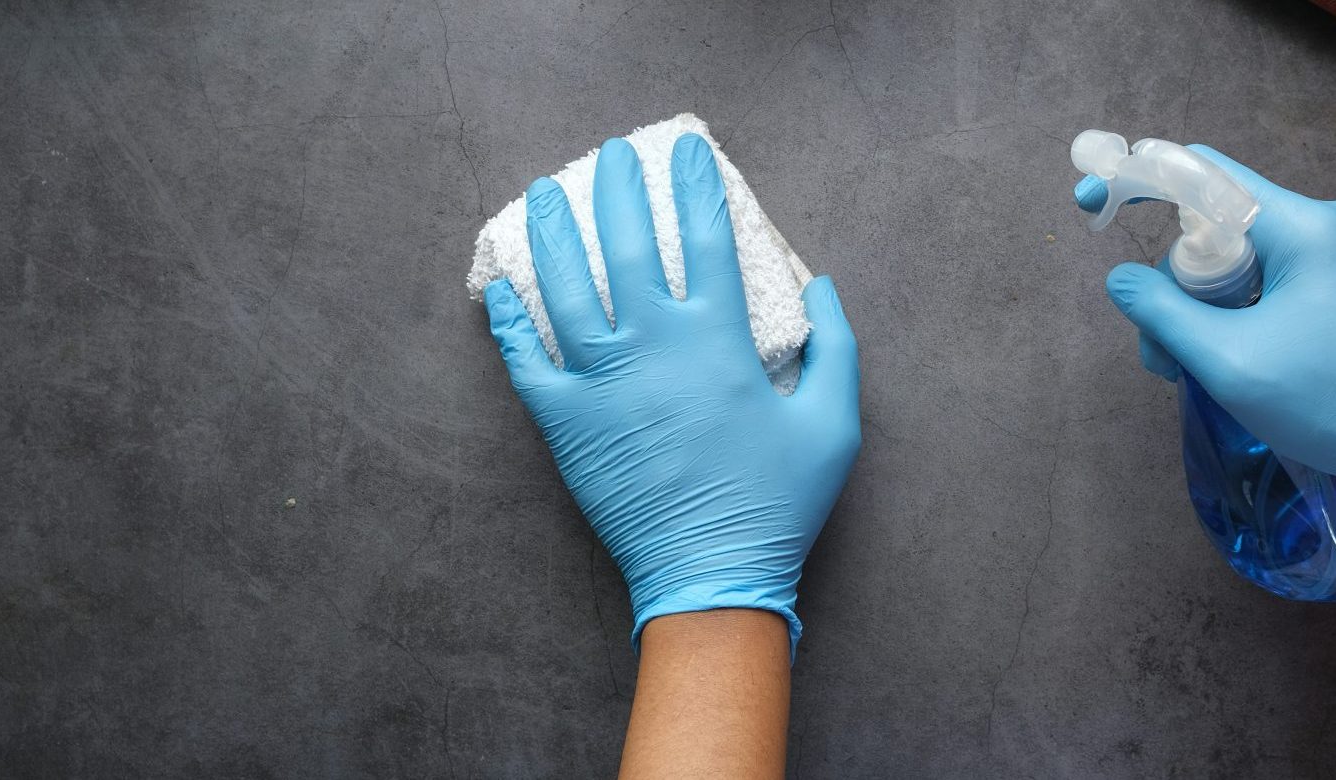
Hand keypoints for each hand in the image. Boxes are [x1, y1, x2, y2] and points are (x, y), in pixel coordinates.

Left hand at [484, 134, 860, 648]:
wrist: (711, 576)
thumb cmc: (777, 503)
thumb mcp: (834, 424)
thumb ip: (835, 348)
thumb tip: (822, 287)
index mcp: (718, 341)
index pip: (707, 239)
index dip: (697, 186)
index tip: (686, 149)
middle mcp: (654, 347)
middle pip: (628, 245)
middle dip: (618, 188)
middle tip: (610, 156)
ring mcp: (601, 383)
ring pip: (566, 288)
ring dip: (554, 233)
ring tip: (544, 193)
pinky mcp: (565, 423)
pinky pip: (525, 360)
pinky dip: (509, 321)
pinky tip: (500, 286)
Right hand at [1080, 145, 1335, 565]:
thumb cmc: (1335, 406)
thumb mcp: (1231, 364)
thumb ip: (1164, 314)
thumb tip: (1122, 280)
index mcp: (1308, 227)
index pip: (1205, 175)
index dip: (1139, 181)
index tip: (1093, 203)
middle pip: (1226, 225)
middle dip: (1181, 281)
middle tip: (1165, 352)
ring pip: (1257, 256)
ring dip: (1217, 305)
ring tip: (1207, 370)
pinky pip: (1292, 276)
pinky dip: (1256, 309)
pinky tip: (1252, 359)